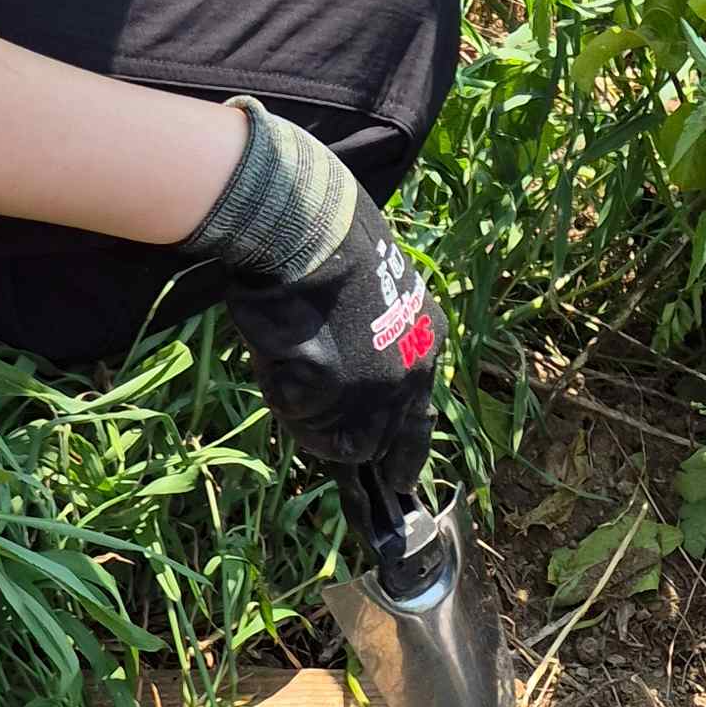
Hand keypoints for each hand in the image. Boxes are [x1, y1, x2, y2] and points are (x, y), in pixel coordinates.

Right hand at [181, 102, 441, 478]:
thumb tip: (354, 368)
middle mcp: (411, 371)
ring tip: (290, 367)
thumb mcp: (380, 287)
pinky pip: (300, 418)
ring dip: (310, 417)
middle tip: (373, 485)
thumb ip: (377, 336)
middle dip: (371, 456)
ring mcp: (373, 386)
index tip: (398, 475)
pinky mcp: (333, 391)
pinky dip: (283, 397)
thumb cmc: (331, 241)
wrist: (304, 221)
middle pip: (389, 440)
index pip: (420, 413)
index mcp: (428, 339)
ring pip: (338, 436)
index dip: (405, 447)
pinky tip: (278, 356)